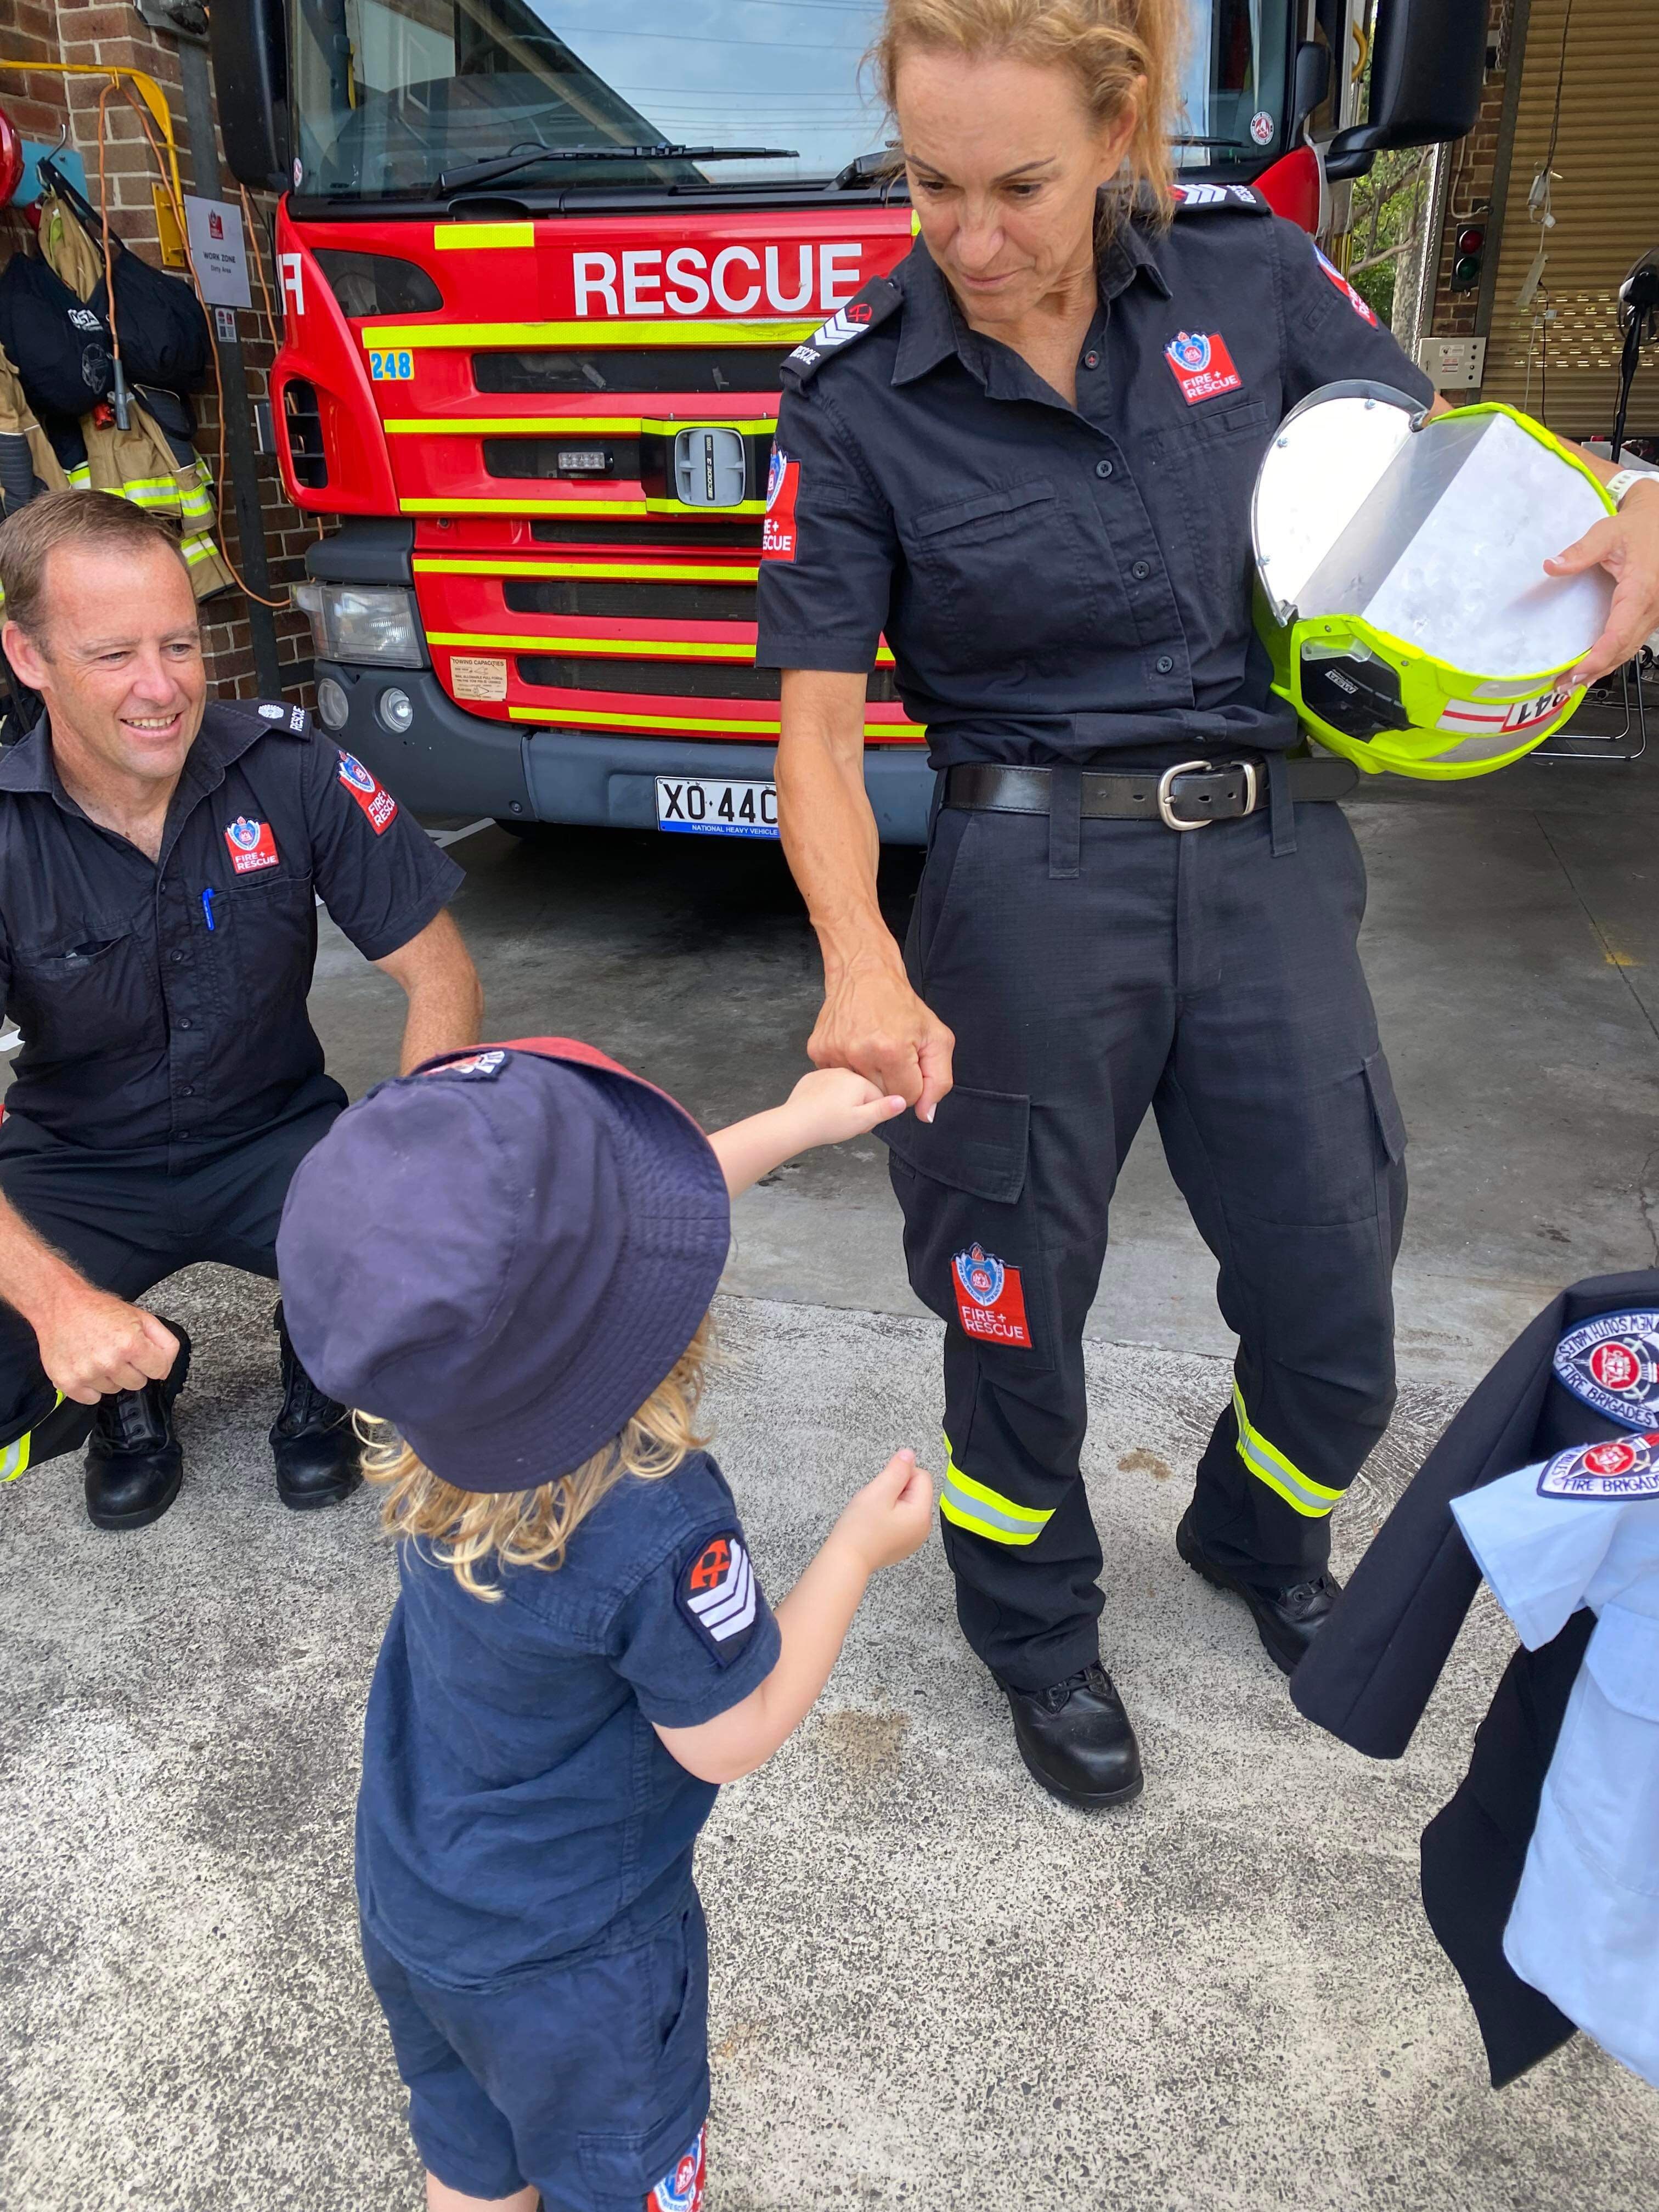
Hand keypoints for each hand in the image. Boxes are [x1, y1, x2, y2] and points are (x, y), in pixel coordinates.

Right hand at [33, 1290, 179, 1404]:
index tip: (143, 1355)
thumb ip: (164, 1341)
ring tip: (98, 1355)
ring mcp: (86, 1374)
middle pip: (137, 1383)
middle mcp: (108, 1361)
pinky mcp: (67, 1382)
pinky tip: (87, 1367)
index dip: (154, 1362)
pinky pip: (91, 1399)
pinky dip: (90, 1387)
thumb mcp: (140, 1316)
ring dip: (110, 1376)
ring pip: (114, 1390)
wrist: (59, 1305)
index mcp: (130, 1344)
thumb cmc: (98, 1310)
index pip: (159, 1371)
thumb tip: (167, 1366)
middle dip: (131, 1369)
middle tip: (117, 1351)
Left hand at [781, 1067, 907, 1150]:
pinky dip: (827, 1098)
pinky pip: (828, 1087)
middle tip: (846, 1122)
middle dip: (858, 1107)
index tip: (861, 1124)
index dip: (872, 1114)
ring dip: (843, 1102)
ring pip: (845, 1089)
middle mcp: (843, 1071)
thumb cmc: (827, 1124)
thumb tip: (902, 1100)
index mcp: (858, 1080)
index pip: (879, 1096)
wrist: (794, 1123)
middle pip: (862, 1091)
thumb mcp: (861, 1121)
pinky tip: (822, 1110)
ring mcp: (826, 1073)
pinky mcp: (812, 1078)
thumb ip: (883, 1109)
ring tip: (833, 1117)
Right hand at [809, 955, 954, 1123]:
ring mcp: (835, 1052)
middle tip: (891, 1056)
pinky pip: (839, 1078)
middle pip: (882, 1096)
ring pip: (859, 1090)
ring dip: (869, 1076)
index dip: (913, 1082)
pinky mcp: (818, 1050)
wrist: (864, 974)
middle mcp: (860, 1054)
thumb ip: (939, 1081)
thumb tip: (925, 1116)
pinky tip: (855, 1047)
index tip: (909, 1062)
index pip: (907, 1097)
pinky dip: (849, 1068)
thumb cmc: (902, 1005)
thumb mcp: (937, 1038)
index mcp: (892, 1051)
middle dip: (892, 1081)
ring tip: (872, 1049)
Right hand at [831, 1448, 935, 1573]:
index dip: (901, 1475)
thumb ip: (897, 1470)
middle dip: (896, 1489)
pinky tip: (875, 1524)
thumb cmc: (860, 1527)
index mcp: (922, 1514)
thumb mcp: (879, 1491)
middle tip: (876, 1503)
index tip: (883, 1488)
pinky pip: (902, 1519)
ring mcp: (914, 1538)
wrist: (846, 1560)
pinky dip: (889, 1516)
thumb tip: (909, 1454)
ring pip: (908, 1504)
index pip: (922, 1476)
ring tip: (874, 1514)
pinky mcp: (903, 1544)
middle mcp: (924, 1528)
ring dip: (891, 1502)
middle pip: (916, 1491)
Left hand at [1549, 478, 1658, 685]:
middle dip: (1593, 671)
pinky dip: (1614, 657)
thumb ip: (1580, 551)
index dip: (1596, 658)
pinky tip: (1595, 667)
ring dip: (1603, 668)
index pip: (1618, 634)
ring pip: (1630, 650)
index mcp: (1642, 589)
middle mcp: (1653, 607)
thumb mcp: (1607, 533)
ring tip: (1573, 683)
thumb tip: (1552, 565)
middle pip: (1622, 649)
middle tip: (1563, 686)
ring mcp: (1655, 613)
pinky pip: (1633, 642)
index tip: (1575, 673)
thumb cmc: (1637, 527)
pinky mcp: (1651, 614)